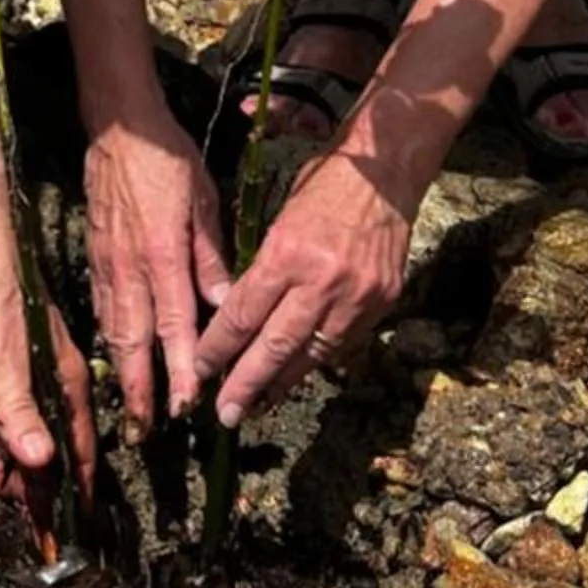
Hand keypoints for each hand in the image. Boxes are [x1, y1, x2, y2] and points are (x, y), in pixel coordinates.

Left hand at [0, 222, 99, 514]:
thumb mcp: (1, 353)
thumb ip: (17, 407)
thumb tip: (40, 461)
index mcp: (60, 379)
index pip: (76, 446)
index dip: (76, 488)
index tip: (73, 530)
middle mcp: (42, 384)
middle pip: (49, 449)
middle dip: (47, 492)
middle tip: (40, 538)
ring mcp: (11, 380)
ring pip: (20, 439)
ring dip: (19, 475)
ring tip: (16, 516)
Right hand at [85, 109, 232, 437]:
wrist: (120, 128)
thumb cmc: (169, 160)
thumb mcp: (203, 200)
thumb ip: (211, 256)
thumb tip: (226, 305)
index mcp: (161, 253)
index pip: (173, 323)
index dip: (179, 367)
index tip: (186, 406)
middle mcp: (129, 267)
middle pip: (133, 340)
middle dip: (140, 389)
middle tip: (147, 431)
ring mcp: (106, 264)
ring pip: (112, 330)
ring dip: (122, 373)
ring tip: (132, 410)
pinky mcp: (94, 257)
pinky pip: (100, 309)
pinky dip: (108, 340)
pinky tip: (117, 359)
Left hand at [195, 141, 421, 428]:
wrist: (385, 172)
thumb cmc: (323, 185)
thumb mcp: (280, 217)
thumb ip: (264, 268)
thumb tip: (241, 314)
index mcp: (287, 253)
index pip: (243, 314)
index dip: (218, 347)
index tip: (201, 370)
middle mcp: (322, 280)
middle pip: (275, 346)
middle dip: (246, 384)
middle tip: (226, 415)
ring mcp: (356, 296)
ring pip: (312, 354)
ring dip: (283, 382)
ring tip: (260, 404)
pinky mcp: (381, 302)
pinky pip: (343, 343)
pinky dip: (317, 360)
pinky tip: (299, 373)